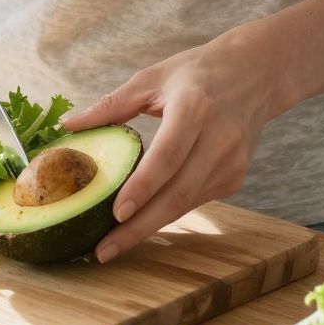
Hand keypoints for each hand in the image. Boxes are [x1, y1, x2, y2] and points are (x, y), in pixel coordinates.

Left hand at [62, 31, 278, 261]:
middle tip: (104, 251)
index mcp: (195, 108)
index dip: (142, 188)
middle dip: (140, 227)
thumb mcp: (152, 78)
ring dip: (150, 226)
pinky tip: (141, 222)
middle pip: (177, 193)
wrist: (256, 73)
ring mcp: (231, 161)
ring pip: (185, 203)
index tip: (115, 215)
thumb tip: (68, 126)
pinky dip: (167, 212)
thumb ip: (111, 105)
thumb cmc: (196, 73)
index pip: (167, 157)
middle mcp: (219, 138)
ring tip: (113, 244)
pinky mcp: (235, 176)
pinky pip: (194, 200)